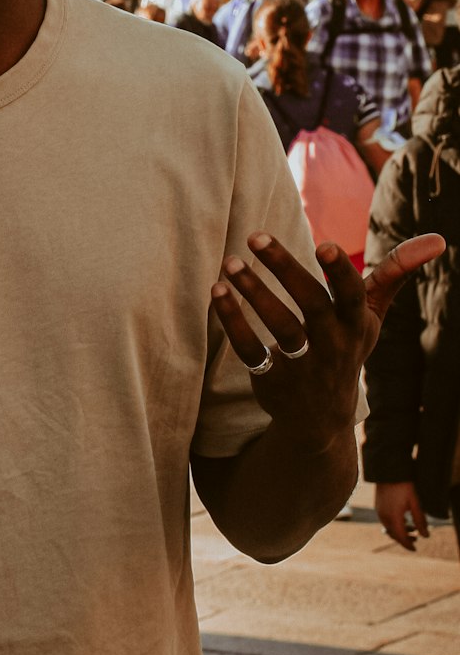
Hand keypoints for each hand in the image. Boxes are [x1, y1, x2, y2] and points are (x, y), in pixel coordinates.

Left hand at [210, 231, 445, 453]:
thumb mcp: (372, 316)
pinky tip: (217, 292)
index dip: (340, 272)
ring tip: (229, 263)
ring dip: (253, 293)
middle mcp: (332, 345)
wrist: (323, 418)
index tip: (324, 244)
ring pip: (279, 327)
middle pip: (310, 305)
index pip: (354, 297)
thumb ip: (395, 274)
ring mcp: (303, 366)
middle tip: (254, 236)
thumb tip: (440, 240)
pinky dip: (232, 322)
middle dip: (284, 268)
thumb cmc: (345, 346)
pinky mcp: (272, 380)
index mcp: (356, 325)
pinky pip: (250, 350)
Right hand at [375, 480, 428, 552]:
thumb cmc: (404, 486)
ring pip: (389, 528)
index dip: (408, 545)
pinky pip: (385, 521)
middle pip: (394, 534)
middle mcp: (384, 516)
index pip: (401, 537)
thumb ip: (420, 520)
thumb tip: (426, 536)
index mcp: (393, 517)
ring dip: (399, 532)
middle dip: (405, 539)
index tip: (415, 549)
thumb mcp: (415, 503)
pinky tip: (403, 520)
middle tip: (416, 539)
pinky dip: (394, 525)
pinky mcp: (377, 506)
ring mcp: (379, 511)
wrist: (388, 471)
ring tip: (411, 528)